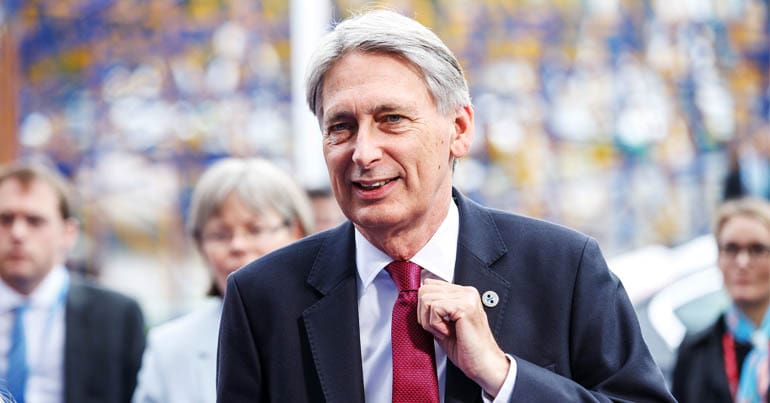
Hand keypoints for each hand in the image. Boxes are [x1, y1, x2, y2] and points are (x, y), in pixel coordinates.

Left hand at [417, 279, 509, 396]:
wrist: (483, 365)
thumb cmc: (466, 349)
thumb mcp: (444, 324)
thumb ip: (433, 309)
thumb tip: (418, 299)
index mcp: (463, 293)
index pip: (430, 284)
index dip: (424, 306)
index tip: (435, 323)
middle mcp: (466, 292)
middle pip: (425, 290)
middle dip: (423, 314)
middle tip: (438, 329)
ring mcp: (467, 297)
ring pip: (426, 299)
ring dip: (429, 321)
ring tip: (444, 331)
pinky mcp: (465, 306)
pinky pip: (434, 308)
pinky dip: (435, 325)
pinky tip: (447, 332)